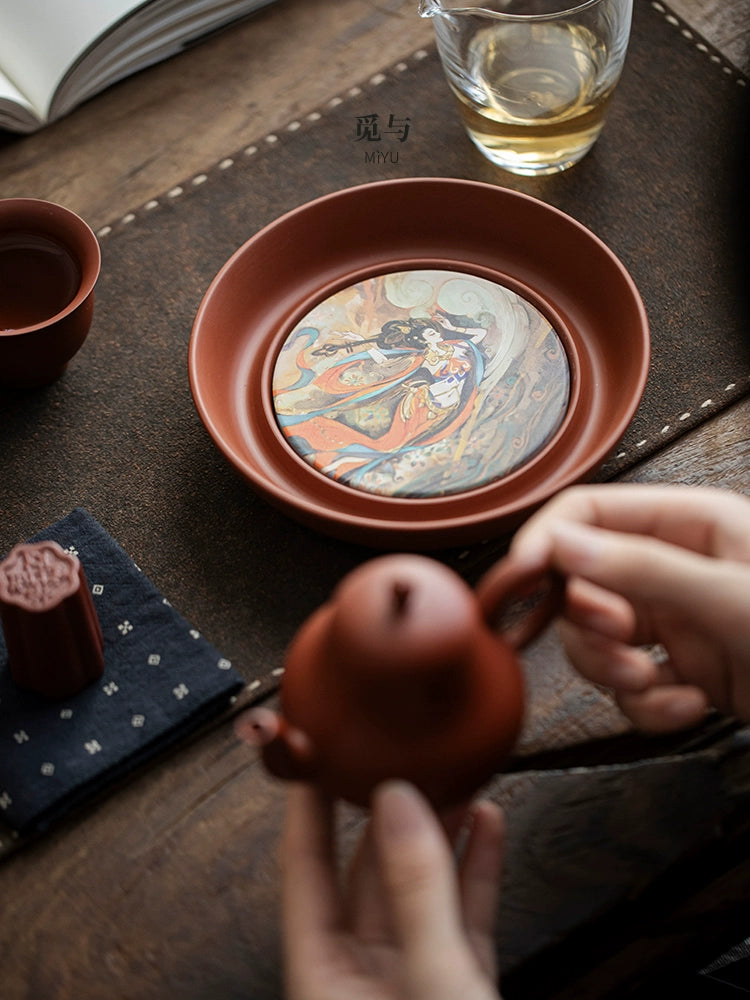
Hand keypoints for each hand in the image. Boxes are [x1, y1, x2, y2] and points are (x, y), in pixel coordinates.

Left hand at [282, 781, 503, 999]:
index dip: (308, 807)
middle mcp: (362, 975)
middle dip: (391, 813)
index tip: (318, 754)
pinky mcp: (459, 984)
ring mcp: (412, 979)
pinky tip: (487, 824)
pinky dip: (477, 869)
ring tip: (456, 782)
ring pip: (420, 889)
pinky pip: (464, 916)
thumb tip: (397, 804)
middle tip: (405, 760)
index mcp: (325, 976)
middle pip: (367, 873)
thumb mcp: (432, 982)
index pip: (305, 869)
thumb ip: (416, 895)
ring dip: (440, 834)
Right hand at [508, 485, 749, 729]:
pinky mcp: (683, 670)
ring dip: (612, 670)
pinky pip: (630, 688)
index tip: (520, 577)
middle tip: (616, 637)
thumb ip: (644, 568)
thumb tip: (560, 544)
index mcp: (690, 524)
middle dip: (588, 622)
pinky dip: (650, 707)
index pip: (590, 512)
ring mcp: (676, 620)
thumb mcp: (727, 596)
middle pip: (580, 583)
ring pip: (595, 640)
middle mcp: (674, 567)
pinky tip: (691, 705)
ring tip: (653, 683)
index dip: (547, 541)